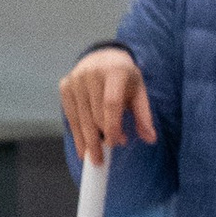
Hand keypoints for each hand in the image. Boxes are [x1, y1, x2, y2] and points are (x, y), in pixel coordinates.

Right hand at [59, 47, 154, 164]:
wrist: (102, 56)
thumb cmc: (124, 77)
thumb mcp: (138, 92)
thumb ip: (144, 115)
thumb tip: (151, 139)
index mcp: (115, 72)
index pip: (111, 103)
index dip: (113, 126)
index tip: (118, 143)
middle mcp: (92, 73)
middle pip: (94, 114)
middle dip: (99, 139)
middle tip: (102, 159)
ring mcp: (76, 79)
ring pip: (80, 118)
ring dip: (86, 141)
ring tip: (93, 158)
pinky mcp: (65, 86)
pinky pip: (70, 115)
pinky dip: (76, 134)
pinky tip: (82, 148)